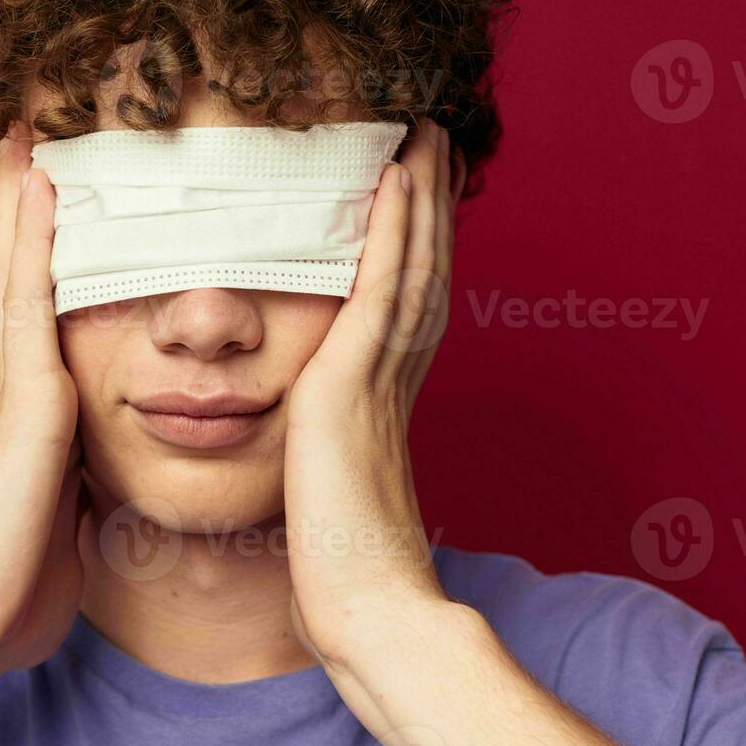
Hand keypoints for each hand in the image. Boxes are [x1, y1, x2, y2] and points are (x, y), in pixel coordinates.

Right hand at [0, 129, 86, 679]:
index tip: (48, 203)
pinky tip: (44, 187)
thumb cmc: (8, 592)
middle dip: (19, 209)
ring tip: (27, 134)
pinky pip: (34, 304)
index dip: (36, 256)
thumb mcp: (60, 531)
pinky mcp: (28, 402)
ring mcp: (19, 390)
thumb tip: (85, 504)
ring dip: (21, 201)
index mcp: (32, 417)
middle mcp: (20, 388)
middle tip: (24, 139)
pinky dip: (37, 242)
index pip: (34, 316)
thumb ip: (73, 500)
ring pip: (16, 272)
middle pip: (15, 275)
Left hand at [283, 118, 463, 674]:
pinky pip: (381, 291)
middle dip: (427, 202)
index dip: (416, 241)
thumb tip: (314, 451)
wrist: (368, 610)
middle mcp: (394, 378)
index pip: (408, 300)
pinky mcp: (353, 386)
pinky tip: (393, 181)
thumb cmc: (345, 568)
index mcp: (385, 398)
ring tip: (420, 134)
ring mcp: (380, 379)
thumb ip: (326, 455)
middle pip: (423, 268)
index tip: (416, 191)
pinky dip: (392, 232)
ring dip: (418, 194)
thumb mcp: (330, 492)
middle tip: (431, 139)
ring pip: (412, 266)